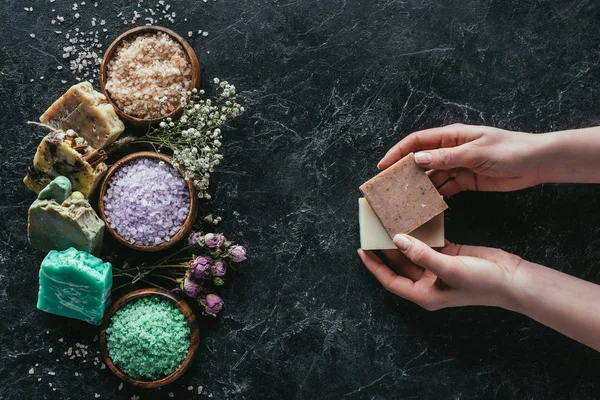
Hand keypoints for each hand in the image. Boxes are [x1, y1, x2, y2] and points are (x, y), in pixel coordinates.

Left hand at [358, 235, 524, 310]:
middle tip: (372, 231)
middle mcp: (427, 282)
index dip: (374, 266)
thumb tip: (397, 240)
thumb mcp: (449, 268)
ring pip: (411, 254)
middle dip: (384, 250)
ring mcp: (437, 269)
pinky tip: (410, 221)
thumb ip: (421, 254)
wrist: (512, 279)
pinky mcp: (448, 256)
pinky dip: (419, 234)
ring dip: (400, 241)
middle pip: (398, 266)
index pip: (390, 280)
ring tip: (386, 223)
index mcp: (424, 293)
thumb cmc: (482, 282)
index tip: (361, 250)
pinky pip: (427, 244)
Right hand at [378, 124, 543, 196]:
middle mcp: (450, 150)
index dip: (398, 152)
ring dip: (420, 187)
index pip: (417, 142)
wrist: (535, 163)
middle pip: (421, 160)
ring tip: (406, 200)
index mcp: (451, 136)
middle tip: (390, 187)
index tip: (383, 166)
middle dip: (405, 172)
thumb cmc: (508, 150)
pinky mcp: (466, 180)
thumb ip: (446, 157)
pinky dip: (436, 196)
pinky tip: (427, 205)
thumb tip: (417, 159)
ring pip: (431, 176)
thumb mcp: (475, 152)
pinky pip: (445, 188)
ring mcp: (457, 166)